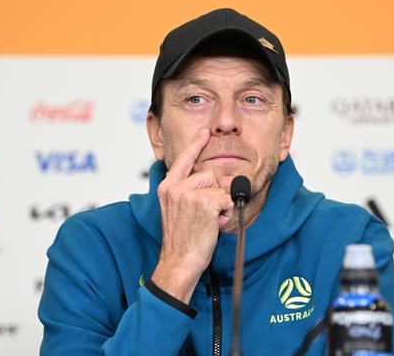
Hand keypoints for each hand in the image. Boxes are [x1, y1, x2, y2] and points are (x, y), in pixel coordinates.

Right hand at [151, 128, 233, 302]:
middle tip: (205, 216)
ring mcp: (188, 194)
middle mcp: (175, 187)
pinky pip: (226, 199)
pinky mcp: (203, 202)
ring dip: (221, 205)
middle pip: (209, 175)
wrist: (179, 262)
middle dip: (215, 194)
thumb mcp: (178, 210)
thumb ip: (188, 192)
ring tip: (208, 221)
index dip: (196, 144)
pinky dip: (225, 214)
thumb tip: (212, 179)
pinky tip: (212, 225)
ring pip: (219, 187)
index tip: (204, 131)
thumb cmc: (182, 240)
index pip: (183, 159)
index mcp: (167, 187)